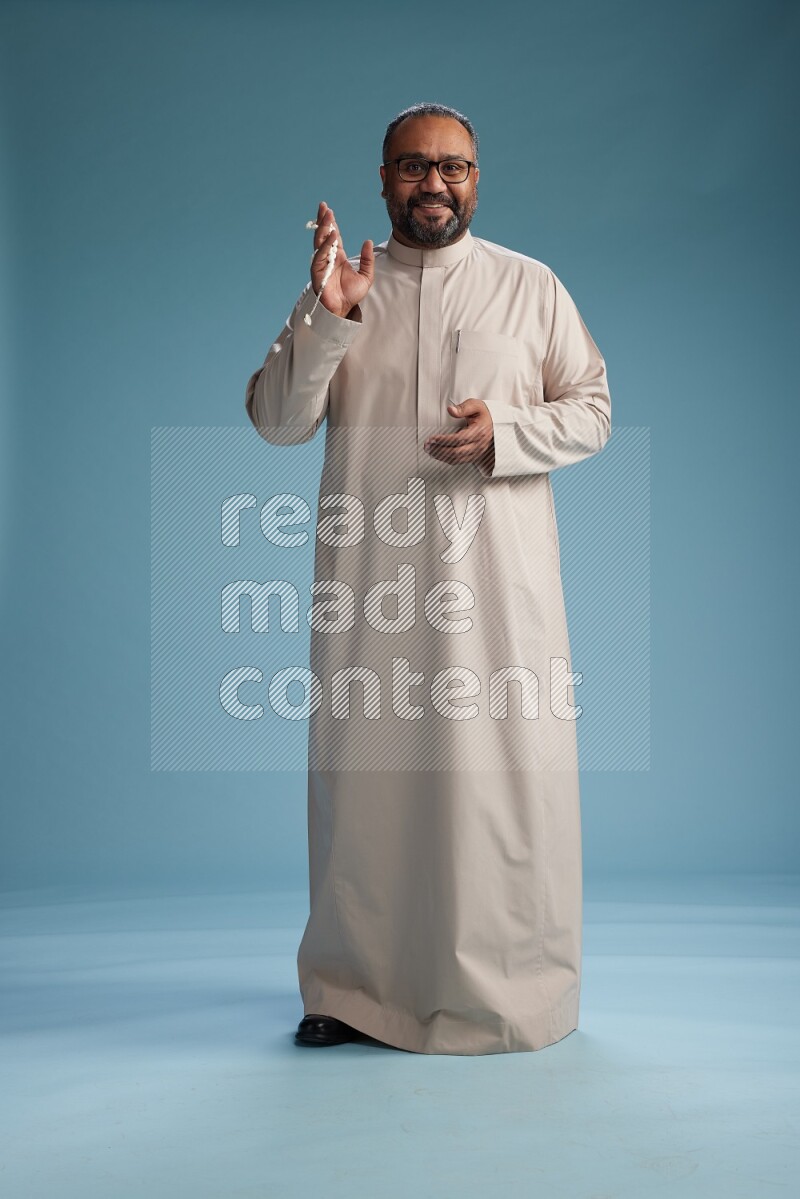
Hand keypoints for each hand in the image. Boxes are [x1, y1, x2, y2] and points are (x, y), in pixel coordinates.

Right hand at [311, 201, 373, 318]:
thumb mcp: (366, 276)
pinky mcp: (318, 271)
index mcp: (338, 256)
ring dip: (323, 228)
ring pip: (320, 242)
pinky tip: (331, 236)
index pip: (333, 236)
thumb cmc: (351, 295)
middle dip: (323, 221)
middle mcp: (328, 257)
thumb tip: (368, 241)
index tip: (329, 210)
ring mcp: (322, 263)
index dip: (331, 223)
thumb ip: (368, 259)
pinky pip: (321, 255)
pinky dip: (326, 245)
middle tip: (324, 207)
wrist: (344, 310)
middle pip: (324, 235)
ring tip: (327, 215)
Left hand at [423, 400, 494, 471]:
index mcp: (479, 432)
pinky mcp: (474, 456)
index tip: (432, 438)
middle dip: (439, 450)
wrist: (495, 422)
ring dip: (441, 456)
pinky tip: (438, 454)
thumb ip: (463, 408)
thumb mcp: (475, 405)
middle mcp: (479, 444)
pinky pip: (459, 461)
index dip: (444, 440)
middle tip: (427, 446)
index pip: (459, 439)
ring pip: (457, 459)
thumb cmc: (484, 413)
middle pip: (457, 452)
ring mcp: (477, 452)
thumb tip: (451, 410)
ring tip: (430, 450)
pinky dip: (446, 459)